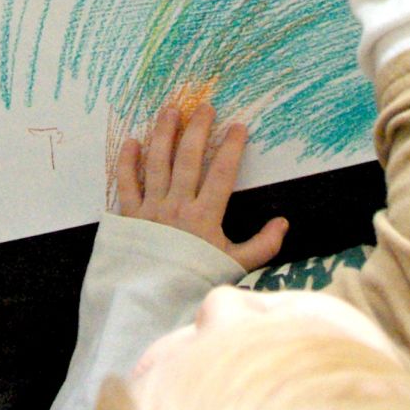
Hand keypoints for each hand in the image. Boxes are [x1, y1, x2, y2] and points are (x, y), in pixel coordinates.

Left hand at [115, 102, 287, 272]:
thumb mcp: (234, 267)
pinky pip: (125, 183)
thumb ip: (262, 245)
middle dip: (198, 130)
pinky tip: (131, 141)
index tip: (238, 126)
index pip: (222, 173)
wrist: (152, 303)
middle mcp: (177, 207)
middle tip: (205, 106)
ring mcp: (151, 209)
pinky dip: (127, 162)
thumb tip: (284, 223)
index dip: (232, 147)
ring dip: (164, 134)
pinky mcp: (129, 216)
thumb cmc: (195, 282)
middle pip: (189, 159)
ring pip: (157, 163)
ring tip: (170, 110)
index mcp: (205, 217)